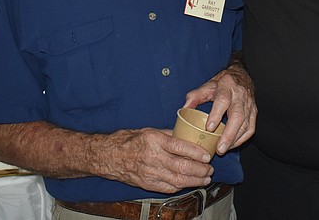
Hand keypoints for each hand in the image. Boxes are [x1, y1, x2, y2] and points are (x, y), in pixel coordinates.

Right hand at [95, 128, 213, 193]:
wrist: (109, 156)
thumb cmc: (129, 141)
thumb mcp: (150, 131)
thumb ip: (169, 135)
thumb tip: (187, 136)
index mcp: (154, 140)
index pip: (180, 147)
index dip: (196, 153)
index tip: (207, 156)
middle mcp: (153, 157)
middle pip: (182, 166)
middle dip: (200, 169)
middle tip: (210, 169)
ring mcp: (150, 173)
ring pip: (178, 180)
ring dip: (195, 180)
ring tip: (205, 178)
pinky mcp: (147, 184)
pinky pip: (169, 188)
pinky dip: (182, 186)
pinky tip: (190, 183)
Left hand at [184, 56, 255, 154]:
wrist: (242, 76)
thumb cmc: (223, 83)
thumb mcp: (207, 85)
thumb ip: (195, 96)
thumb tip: (184, 109)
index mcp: (227, 86)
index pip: (223, 100)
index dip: (216, 114)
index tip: (208, 128)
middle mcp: (240, 96)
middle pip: (237, 116)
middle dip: (228, 135)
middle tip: (219, 149)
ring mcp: (249, 105)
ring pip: (246, 125)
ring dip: (235, 140)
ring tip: (223, 150)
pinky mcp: (254, 112)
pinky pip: (251, 129)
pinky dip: (242, 139)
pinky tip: (232, 145)